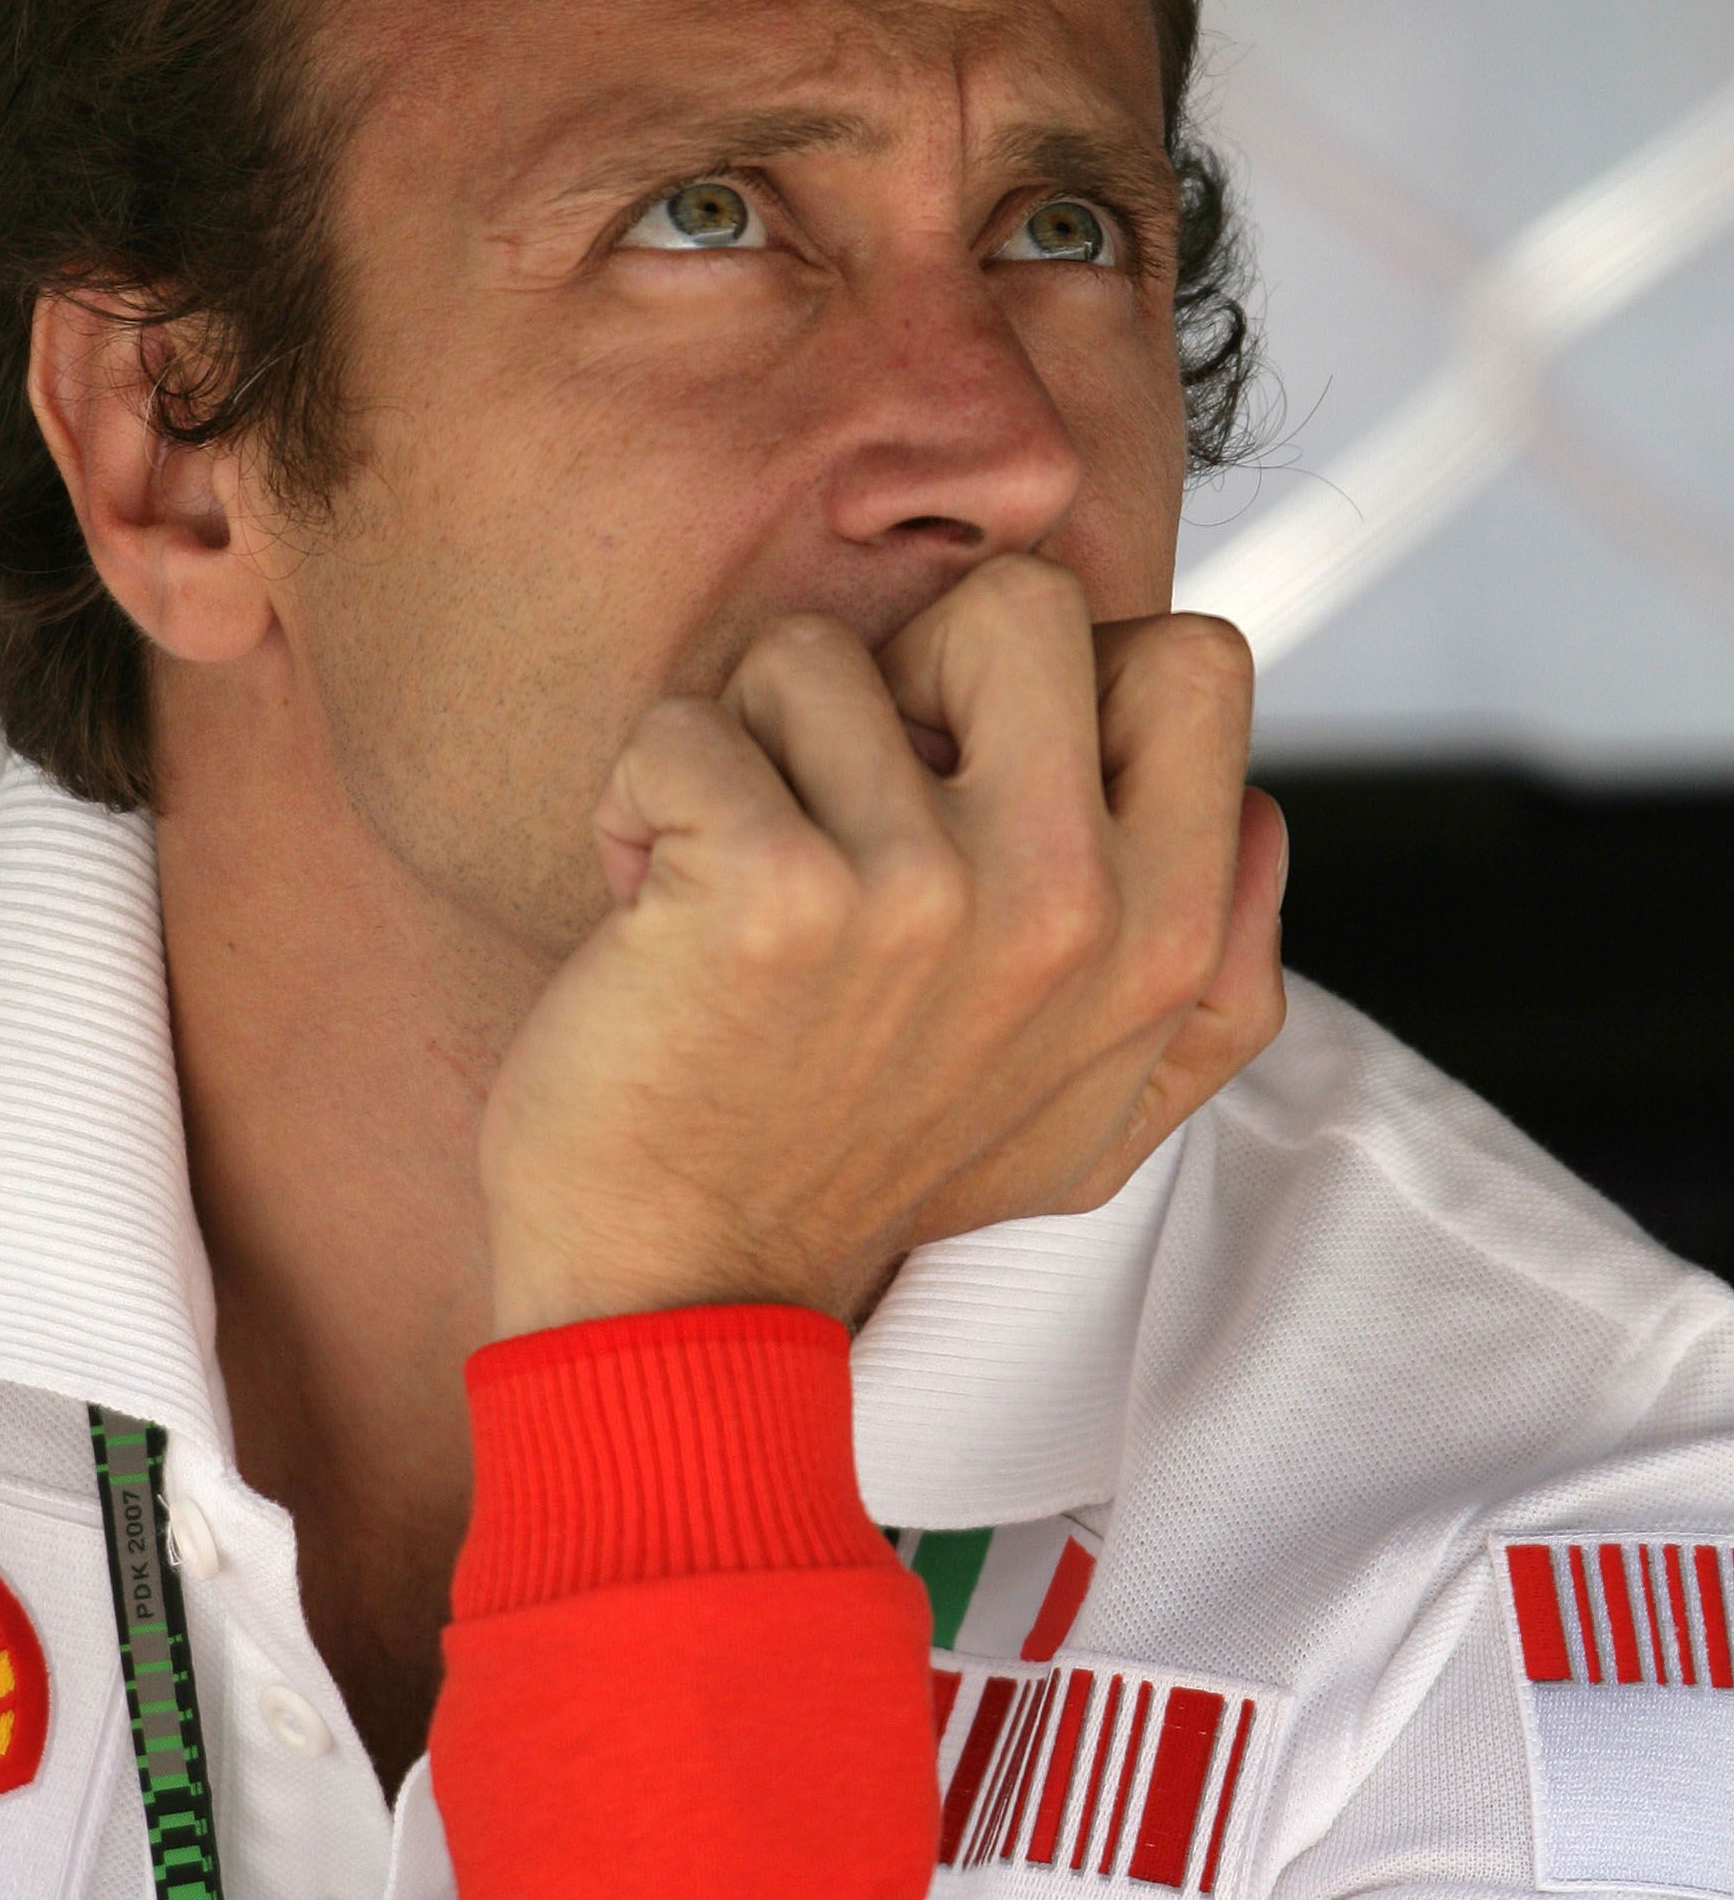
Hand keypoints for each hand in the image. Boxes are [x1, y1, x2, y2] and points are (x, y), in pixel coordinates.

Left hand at [478, 554, 1286, 1338]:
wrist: (692, 1297)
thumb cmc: (866, 1178)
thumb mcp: (1092, 1123)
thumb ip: (1211, 982)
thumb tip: (1260, 816)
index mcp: (1164, 938)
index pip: (1189, 660)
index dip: (1060, 685)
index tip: (961, 781)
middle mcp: (1070, 904)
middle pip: (1019, 602)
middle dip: (900, 679)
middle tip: (836, 804)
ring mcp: (923, 895)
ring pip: (811, 657)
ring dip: (745, 757)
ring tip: (733, 884)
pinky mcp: (774, 893)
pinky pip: (681, 729)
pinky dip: (639, 803)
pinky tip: (651, 915)